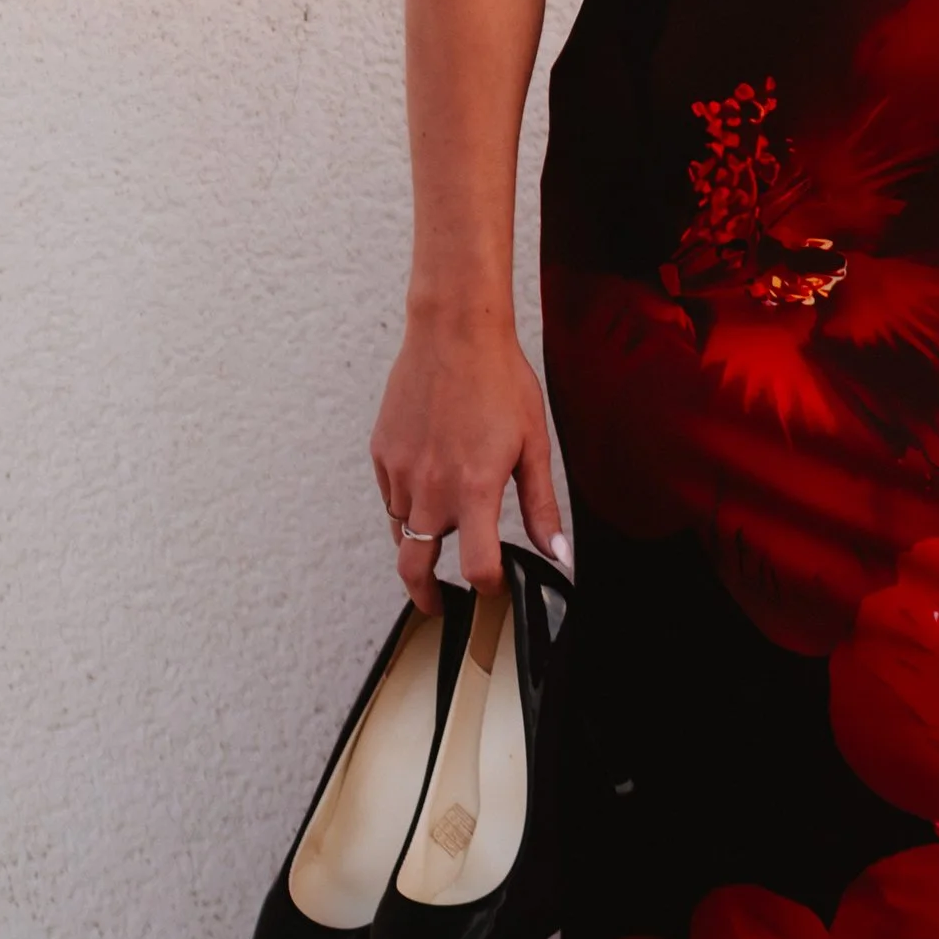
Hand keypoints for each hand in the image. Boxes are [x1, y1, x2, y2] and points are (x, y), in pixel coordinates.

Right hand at [370, 300, 567, 607]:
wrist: (454, 333)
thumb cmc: (498, 381)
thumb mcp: (533, 443)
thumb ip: (542, 505)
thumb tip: (556, 552)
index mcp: (475, 490)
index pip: (476, 568)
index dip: (488, 587)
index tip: (495, 586)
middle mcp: (432, 488)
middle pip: (414, 569)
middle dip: (427, 596)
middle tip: (439, 605)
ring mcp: (401, 472)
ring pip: (401, 532)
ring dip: (418, 546)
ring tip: (437, 543)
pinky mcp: (381, 454)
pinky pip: (390, 497)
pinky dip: (405, 506)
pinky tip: (426, 490)